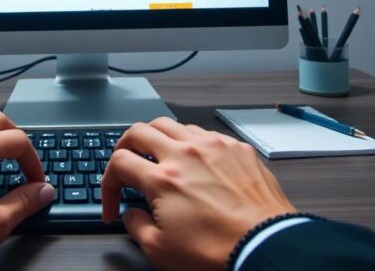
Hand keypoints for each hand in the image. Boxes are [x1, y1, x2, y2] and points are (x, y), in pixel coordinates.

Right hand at [101, 118, 295, 270]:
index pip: (119, 162)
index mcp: (162, 178)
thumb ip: (136, 226)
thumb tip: (132, 214)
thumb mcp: (160, 250)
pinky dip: (192, 143)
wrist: (266, 247)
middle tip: (127, 163)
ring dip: (158, 139)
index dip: (108, 183)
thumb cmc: (218, 250)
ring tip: (159, 158)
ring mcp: (213, 146)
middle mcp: (185, 153)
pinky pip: (205, 133)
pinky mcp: (237, 149)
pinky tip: (196, 162)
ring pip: (172, 125)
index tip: (114, 202)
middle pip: (140, 131)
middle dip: (125, 147)